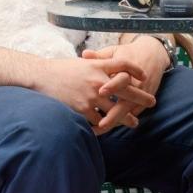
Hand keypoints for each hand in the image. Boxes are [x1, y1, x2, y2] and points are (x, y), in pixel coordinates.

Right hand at [35, 56, 155, 134]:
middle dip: (141, 97)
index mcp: (98, 66)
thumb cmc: (60, 69)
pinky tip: (108, 130)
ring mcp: (91, 95)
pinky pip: (98, 122)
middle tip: (151, 102)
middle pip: (127, 89)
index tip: (144, 76)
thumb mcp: (81, 63)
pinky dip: (104, 127)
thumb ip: (96, 65)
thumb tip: (108, 68)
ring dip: (126, 118)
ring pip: (116, 111)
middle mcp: (98, 80)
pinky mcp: (83, 109)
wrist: (41, 77)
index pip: (123, 64)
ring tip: (134, 122)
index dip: (136, 69)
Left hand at [82, 36, 168, 124]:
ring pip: (128, 112)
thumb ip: (100, 56)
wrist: (152, 55)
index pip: (121, 79)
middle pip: (126, 103)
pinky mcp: (142, 103)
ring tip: (99, 130)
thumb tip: (85, 53)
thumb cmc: (128, 53)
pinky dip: (119, 122)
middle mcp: (136, 85)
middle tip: (101, 124)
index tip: (100, 92)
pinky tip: (104, 128)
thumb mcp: (115, 52)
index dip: (112, 86)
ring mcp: (140, 95)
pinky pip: (131, 115)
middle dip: (114, 114)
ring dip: (115, 122)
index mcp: (127, 70)